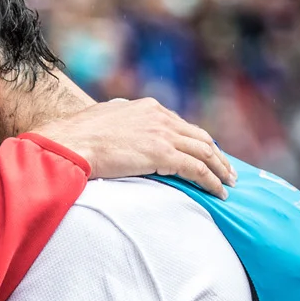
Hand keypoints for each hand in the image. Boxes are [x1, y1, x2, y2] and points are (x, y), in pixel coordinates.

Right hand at [32, 97, 235, 197]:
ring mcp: (163, 134)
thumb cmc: (77, 137)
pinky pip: (197, 169)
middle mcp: (159, 116)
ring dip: (220, 169)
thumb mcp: (104, 120)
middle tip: (227, 170)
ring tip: (229, 183)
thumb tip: (120, 130)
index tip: (205, 153)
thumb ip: (120, 123)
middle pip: (199, 136)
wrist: (70, 144)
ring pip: (204, 152)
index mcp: (147, 107)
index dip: (196, 140)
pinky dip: (212, 181)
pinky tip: (219, 193)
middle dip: (216, 154)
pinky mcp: (163, 155)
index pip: (181, 125)